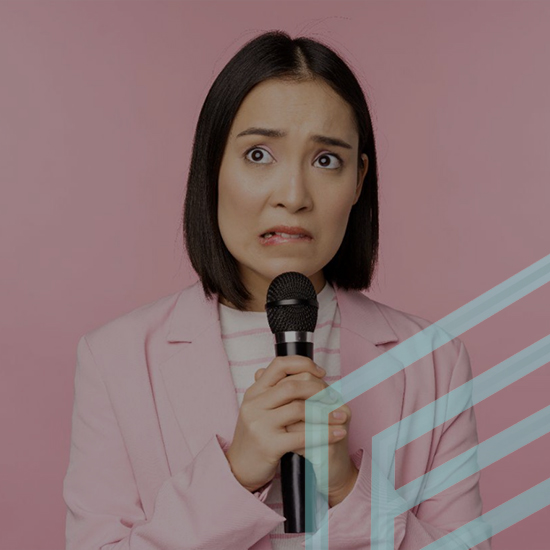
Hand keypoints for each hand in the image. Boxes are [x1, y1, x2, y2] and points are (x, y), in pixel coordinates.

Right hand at [224, 356, 349, 493]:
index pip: (279, 365)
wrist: (239, 468)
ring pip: (299, 409)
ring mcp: (260, 424)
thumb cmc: (255, 435)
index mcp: (254, 391)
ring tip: (341, 416)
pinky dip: (324, 434)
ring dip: (326, 412)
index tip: (320, 373)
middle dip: (318, 389)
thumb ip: (275, 389)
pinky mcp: (269, 445)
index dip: (303, 364)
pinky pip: (303, 436)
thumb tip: (299, 370)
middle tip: (333, 397)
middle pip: (292, 386)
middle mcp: (255, 404)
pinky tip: (337, 434)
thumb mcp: (258, 407)